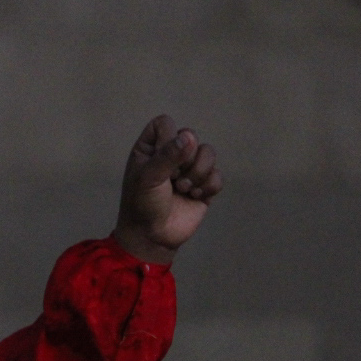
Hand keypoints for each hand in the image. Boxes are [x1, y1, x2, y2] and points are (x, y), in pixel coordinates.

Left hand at [112, 114, 221, 265]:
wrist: (153, 237)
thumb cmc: (142, 205)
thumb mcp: (148, 178)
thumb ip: (167, 155)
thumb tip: (189, 136)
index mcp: (150, 148)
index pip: (165, 123)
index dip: (168, 137)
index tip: (162, 158)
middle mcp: (170, 155)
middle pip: (191, 136)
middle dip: (186, 159)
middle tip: (173, 179)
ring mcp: (189, 170)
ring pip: (208, 153)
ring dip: (198, 173)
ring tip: (184, 189)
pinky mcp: (204, 186)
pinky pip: (217, 175)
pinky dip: (209, 186)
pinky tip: (195, 197)